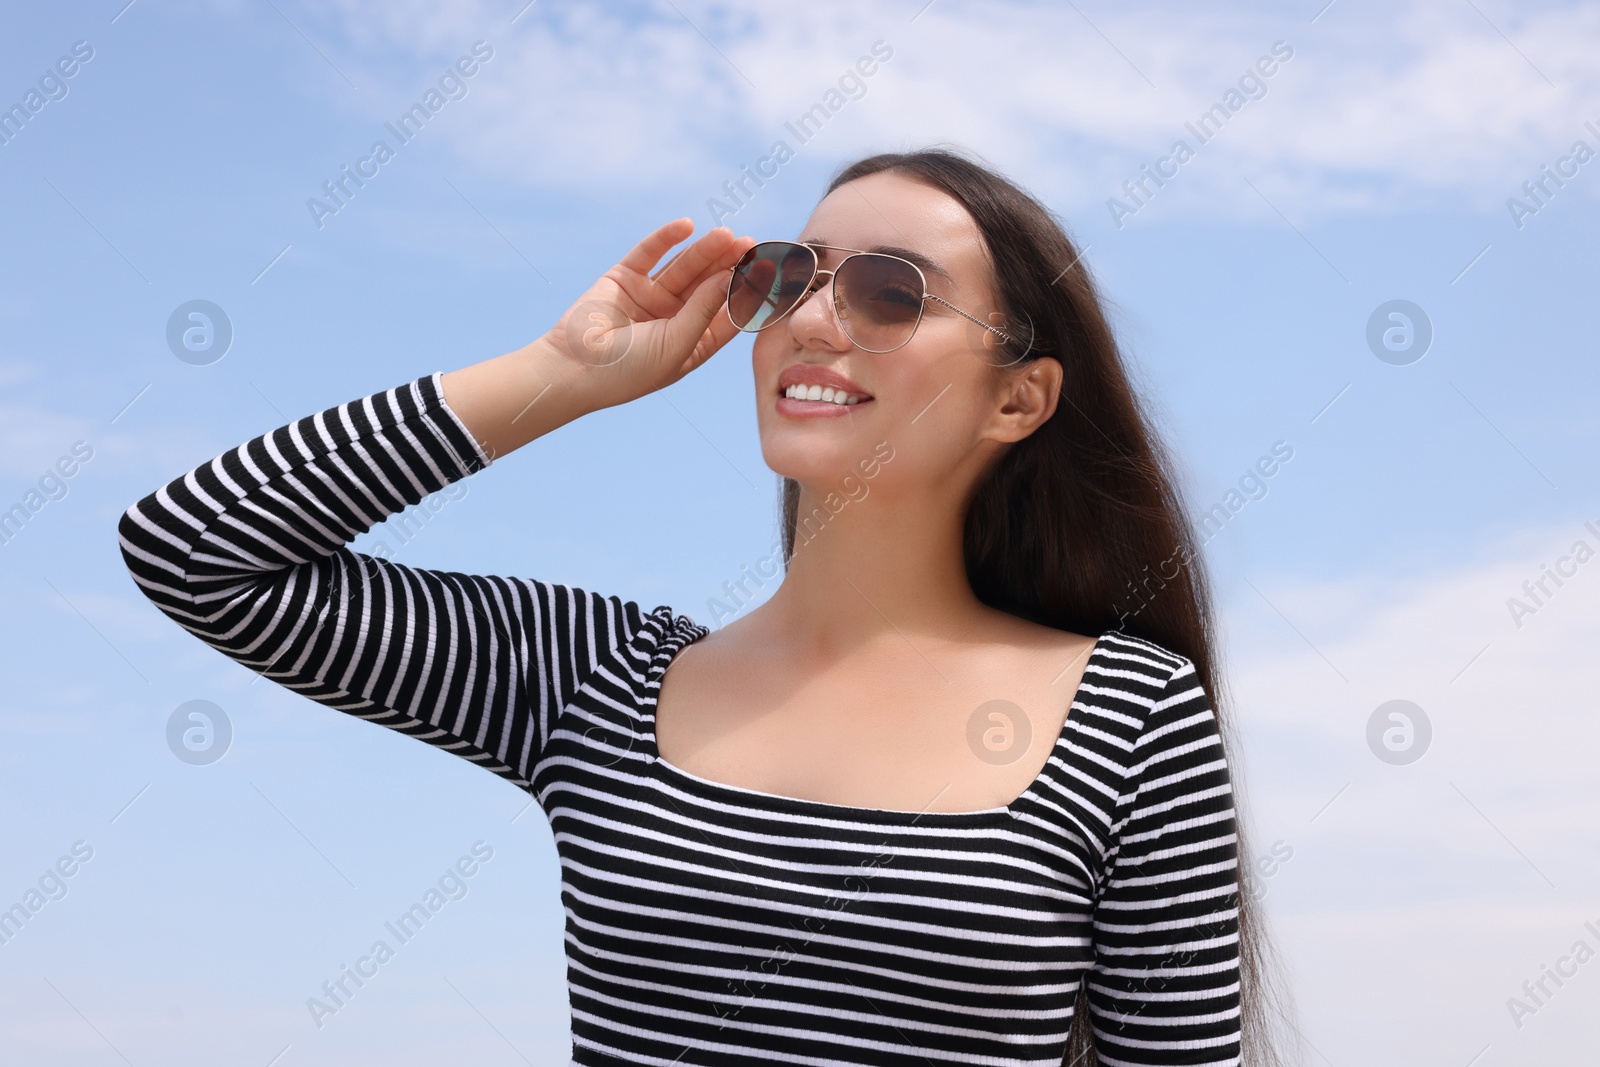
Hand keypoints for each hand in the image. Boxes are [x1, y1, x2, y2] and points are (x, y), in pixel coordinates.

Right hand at [540, 219, 755, 407]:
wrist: (573, 369)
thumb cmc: (628, 370)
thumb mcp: (676, 344)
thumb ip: (703, 309)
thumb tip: (731, 277)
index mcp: (692, 343)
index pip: (727, 315)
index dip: (746, 295)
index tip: (768, 275)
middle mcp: (674, 318)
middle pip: (709, 286)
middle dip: (729, 266)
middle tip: (750, 246)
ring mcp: (650, 297)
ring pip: (684, 268)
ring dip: (704, 251)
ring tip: (725, 235)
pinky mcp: (625, 278)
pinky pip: (649, 253)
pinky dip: (666, 238)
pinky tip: (687, 226)